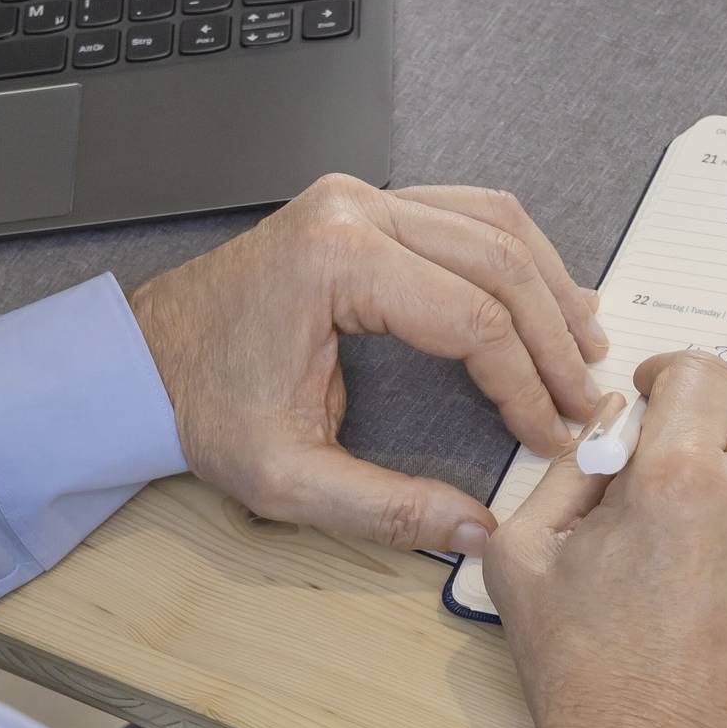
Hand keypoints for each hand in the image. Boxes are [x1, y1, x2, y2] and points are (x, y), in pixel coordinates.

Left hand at [128, 175, 609, 551]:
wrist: (142, 360)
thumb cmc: (204, 408)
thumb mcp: (287, 478)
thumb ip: (385, 507)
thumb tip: (476, 530)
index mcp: (334, 263)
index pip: (470, 318)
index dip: (525, 383)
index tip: (551, 434)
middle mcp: (353, 210)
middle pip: (496, 261)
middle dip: (553, 335)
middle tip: (584, 398)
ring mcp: (359, 197)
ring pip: (491, 222)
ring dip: (548, 283)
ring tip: (585, 345)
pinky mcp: (362, 205)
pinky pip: (462, 214)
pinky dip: (513, 256)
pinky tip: (544, 299)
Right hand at [481, 352, 726, 727]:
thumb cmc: (582, 669)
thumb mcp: (523, 554)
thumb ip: (566, 468)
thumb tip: (613, 429)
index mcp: (679, 478)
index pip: (698, 372)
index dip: (668, 375)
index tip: (649, 399)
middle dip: (686, 447)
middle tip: (645, 505)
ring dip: (720, 496)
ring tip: (676, 565)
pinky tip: (711, 596)